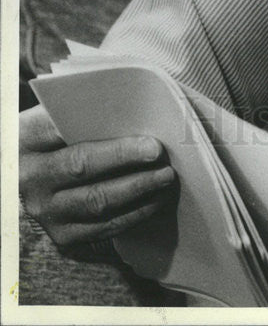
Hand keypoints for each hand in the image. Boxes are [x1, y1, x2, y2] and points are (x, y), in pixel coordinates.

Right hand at [19, 105, 176, 255]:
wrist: (37, 172)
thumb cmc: (59, 134)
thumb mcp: (59, 116)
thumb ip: (86, 112)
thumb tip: (134, 106)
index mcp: (27, 140)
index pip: (66, 133)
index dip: (105, 138)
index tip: (147, 141)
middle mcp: (31, 179)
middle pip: (82, 167)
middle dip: (126, 161)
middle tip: (160, 154)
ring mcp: (46, 211)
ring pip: (96, 203)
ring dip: (138, 191)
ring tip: (166, 177)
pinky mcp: (62, 235)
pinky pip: (102, 229)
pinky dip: (133, 215)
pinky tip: (155, 200)